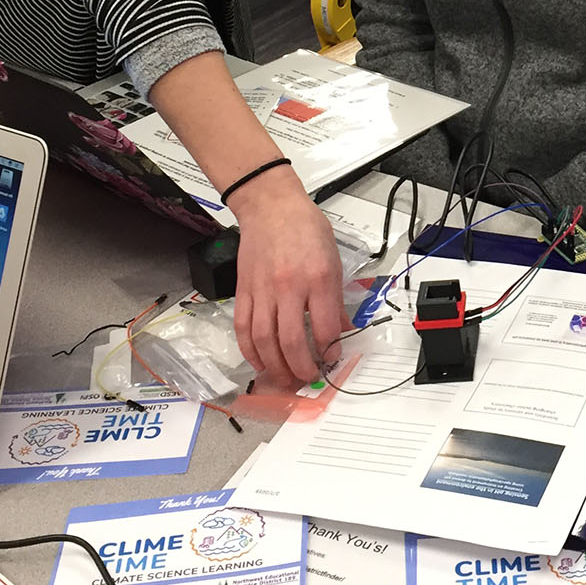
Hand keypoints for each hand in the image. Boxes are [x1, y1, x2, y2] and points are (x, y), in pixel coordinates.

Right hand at [231, 171, 344, 386]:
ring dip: (275, 366)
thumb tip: (342, 331)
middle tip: (308, 377)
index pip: (325, 328)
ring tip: (286, 378)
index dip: (330, 352)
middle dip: (301, 368)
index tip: (333, 360)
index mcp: (317, 278)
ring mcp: (263, 290)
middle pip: (291, 341)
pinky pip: (243, 329)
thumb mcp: (333, 261)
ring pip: (264, 340)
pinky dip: (250, 352)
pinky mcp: (244, 291)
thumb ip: (336, 299)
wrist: (270, 207)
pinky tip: (261, 362)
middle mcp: (289, 287)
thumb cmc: (305, 228)